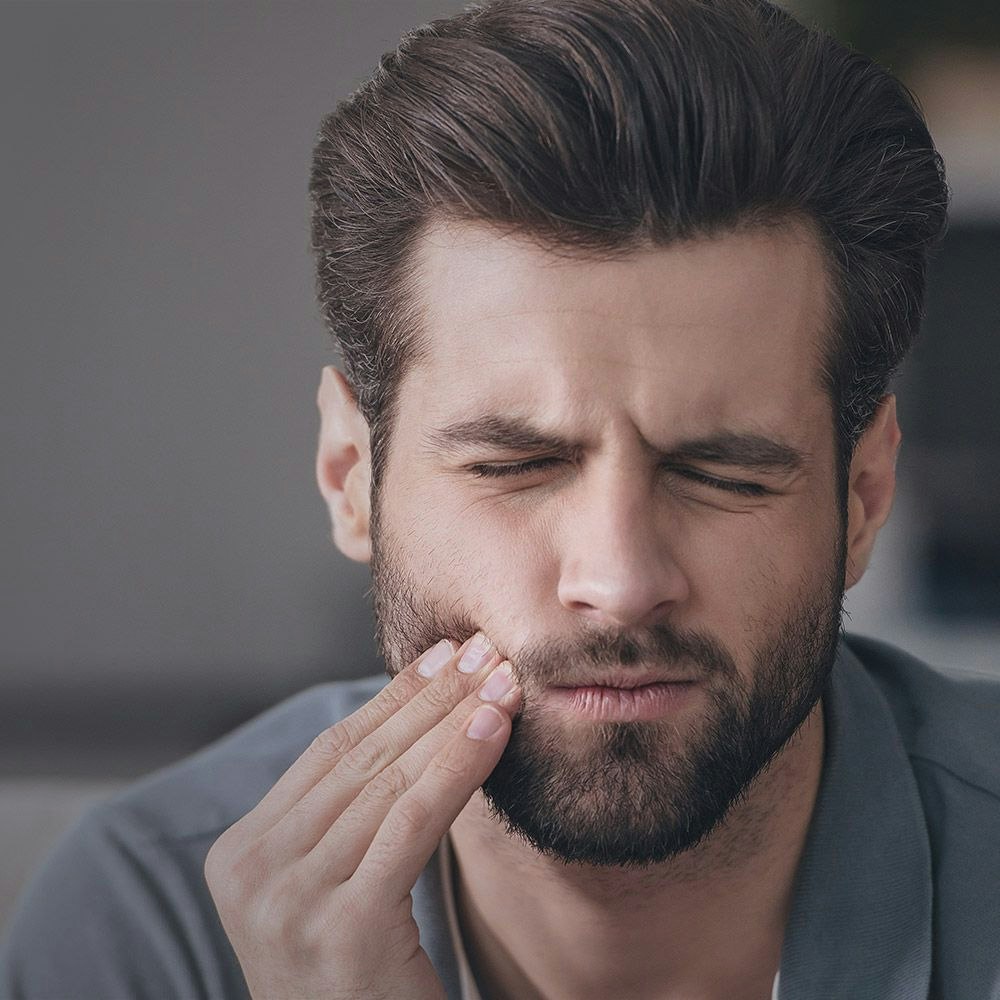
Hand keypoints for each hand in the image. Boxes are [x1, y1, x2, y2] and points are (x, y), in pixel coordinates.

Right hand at [204, 633, 519, 999]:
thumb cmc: (356, 975)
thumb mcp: (330, 885)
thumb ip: (345, 815)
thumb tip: (412, 716)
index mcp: (241, 855)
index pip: (328, 752)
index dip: (391, 698)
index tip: (441, 656)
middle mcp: (253, 872)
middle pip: (361, 758)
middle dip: (431, 697)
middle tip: (482, 651)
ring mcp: (291, 901)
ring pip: (391, 781)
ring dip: (454, 722)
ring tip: (501, 681)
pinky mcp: (345, 926)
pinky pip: (413, 821)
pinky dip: (458, 766)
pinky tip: (495, 728)